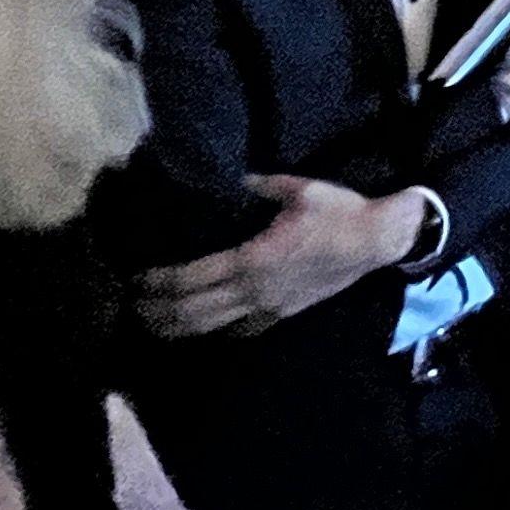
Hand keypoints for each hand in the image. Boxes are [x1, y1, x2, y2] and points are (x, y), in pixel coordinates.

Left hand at [138, 176, 416, 335]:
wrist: (376, 240)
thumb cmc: (339, 212)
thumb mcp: (300, 189)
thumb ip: (263, 184)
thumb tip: (236, 177)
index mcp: (251, 259)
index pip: (191, 279)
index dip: (159, 282)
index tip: (136, 280)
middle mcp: (253, 289)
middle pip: (193, 310)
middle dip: (159, 312)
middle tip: (133, 308)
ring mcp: (268, 306)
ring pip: (212, 326)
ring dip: (179, 329)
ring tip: (154, 326)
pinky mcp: (282, 313)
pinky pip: (241, 330)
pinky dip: (216, 333)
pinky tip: (204, 331)